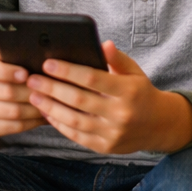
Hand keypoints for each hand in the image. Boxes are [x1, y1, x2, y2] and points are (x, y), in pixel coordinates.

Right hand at [0, 51, 48, 138]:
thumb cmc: (0, 73)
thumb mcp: (3, 60)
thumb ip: (17, 58)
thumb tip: (42, 60)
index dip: (12, 72)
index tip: (27, 74)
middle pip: (8, 92)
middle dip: (31, 92)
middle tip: (49, 91)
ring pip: (13, 112)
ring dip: (35, 109)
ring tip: (50, 104)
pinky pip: (14, 126)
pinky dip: (31, 122)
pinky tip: (42, 116)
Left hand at [28, 41, 191, 153]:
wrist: (159, 126)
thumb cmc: (141, 93)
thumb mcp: (135, 72)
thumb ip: (117, 59)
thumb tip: (103, 44)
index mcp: (129, 91)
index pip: (92, 79)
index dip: (68, 71)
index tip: (47, 63)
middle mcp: (121, 114)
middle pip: (79, 100)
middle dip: (52, 88)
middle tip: (32, 79)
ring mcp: (113, 133)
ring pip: (74, 120)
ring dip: (50, 107)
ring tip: (33, 95)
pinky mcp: (105, 147)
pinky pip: (76, 135)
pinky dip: (58, 124)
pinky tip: (46, 112)